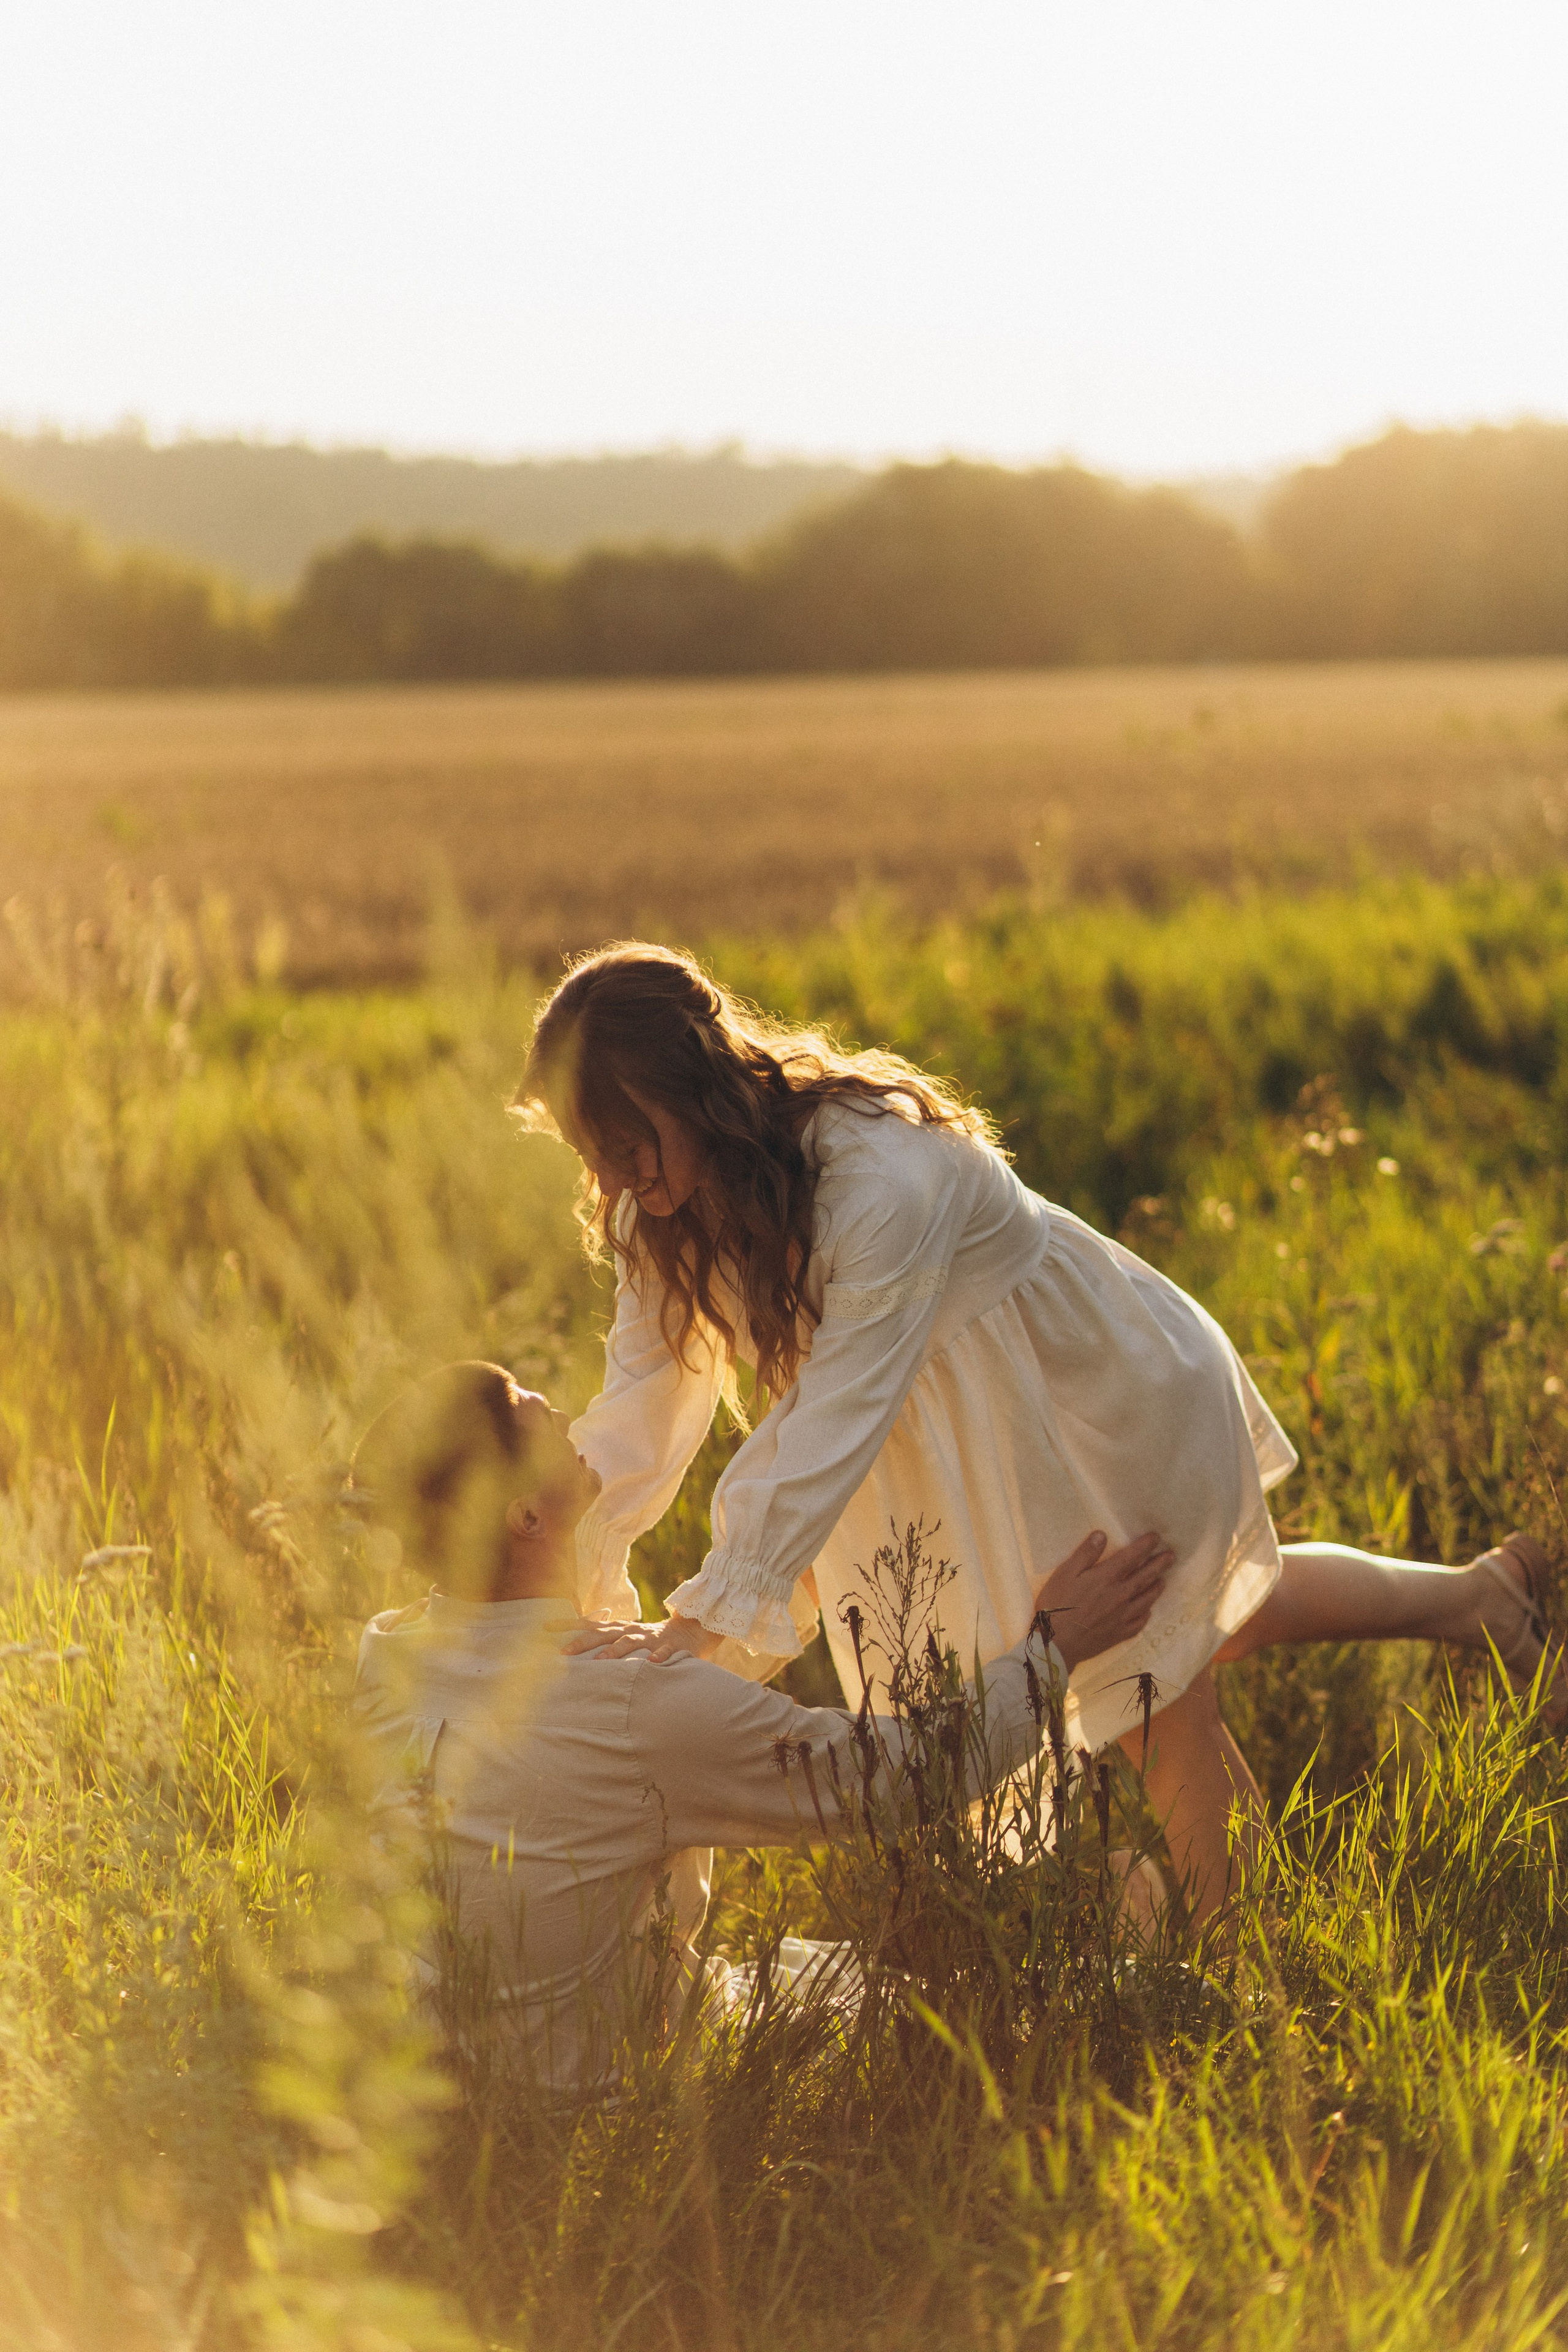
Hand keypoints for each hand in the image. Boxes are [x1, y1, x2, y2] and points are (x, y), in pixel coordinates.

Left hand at [559, 1610, 723, 1662]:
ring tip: (600, 1662)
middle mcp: (631, 1631)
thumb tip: (573, 1653)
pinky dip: (658, 1658)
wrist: (690, 1631)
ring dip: (614, 1652)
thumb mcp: (625, 1637)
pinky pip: (664, 1653)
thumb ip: (603, 1643)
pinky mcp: (671, 1647)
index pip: (588, 1624)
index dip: (566, 1625)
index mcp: (618, 1629)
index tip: (543, 1627)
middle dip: (582, 1643)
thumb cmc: (649, 1639)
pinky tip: (652, 1664)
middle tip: (562, 1653)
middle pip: (603, 1634)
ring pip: (630, 1643)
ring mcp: (650, 1639)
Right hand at [1032, 1528, 1173, 1672]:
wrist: (1057, 1643)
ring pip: (1146, 1599)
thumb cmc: (1057, 1604)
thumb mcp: (1065, 1573)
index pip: (1132, 1557)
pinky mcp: (1119, 1634)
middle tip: (1171, 1556)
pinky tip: (1147, 1611)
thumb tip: (1102, 1535)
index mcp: (1107, 1578)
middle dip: (1159, 1564)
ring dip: (1156, 1588)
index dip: (1145, 1545)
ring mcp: (1122, 1616)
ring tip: (1163, 1580)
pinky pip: (1139, 1622)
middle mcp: (1120, 1595)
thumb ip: (1086, 1554)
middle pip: (1145, 1576)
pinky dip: (1146, 1614)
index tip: (1156, 1537)